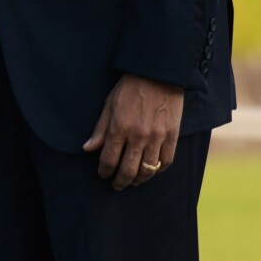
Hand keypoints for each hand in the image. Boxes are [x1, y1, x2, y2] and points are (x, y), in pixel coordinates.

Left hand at [84, 73, 183, 189]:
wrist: (158, 75)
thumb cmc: (129, 89)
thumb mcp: (109, 105)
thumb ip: (100, 129)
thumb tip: (88, 148)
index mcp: (119, 128)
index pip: (109, 160)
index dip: (104, 171)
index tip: (103, 174)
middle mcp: (138, 136)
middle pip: (128, 170)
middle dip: (120, 181)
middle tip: (117, 185)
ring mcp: (157, 137)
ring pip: (148, 170)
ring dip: (139, 180)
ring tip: (133, 182)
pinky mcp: (172, 135)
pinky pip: (166, 161)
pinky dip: (158, 170)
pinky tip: (151, 171)